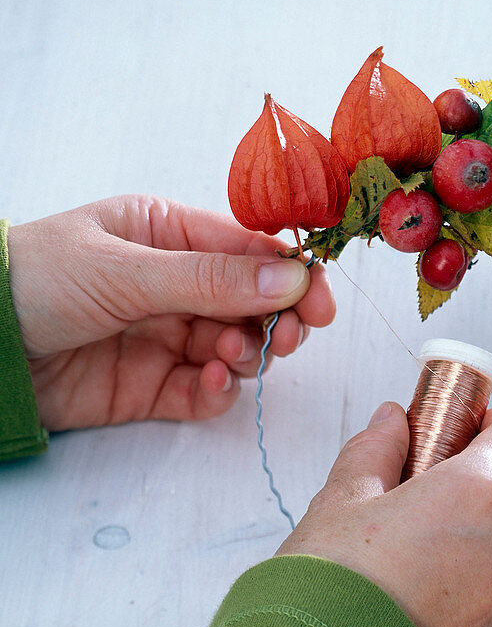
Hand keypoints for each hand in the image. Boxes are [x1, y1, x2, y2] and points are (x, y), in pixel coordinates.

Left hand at [6, 195, 335, 429]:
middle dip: (277, 321)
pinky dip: (219, 391)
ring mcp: (167, 336)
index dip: (291, 276)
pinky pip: (207, 391)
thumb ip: (212, 279)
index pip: (250, 251)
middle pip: (255, 304)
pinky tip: (209, 384)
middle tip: (285, 340)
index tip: (320, 304)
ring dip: (247, 355)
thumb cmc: (36, 280)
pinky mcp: (154, 386)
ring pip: (238, 348)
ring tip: (227, 358)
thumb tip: (294, 278)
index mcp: (169, 236)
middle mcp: (175, 285)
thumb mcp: (125, 270)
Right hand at [277, 403, 491, 626]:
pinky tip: (422, 598)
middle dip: (476, 485)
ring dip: (477, 538)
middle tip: (421, 495)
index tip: (458, 429)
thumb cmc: (331, 588)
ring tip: (413, 556)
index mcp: (482, 492)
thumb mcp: (341, 500)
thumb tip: (393, 421)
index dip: (491, 427)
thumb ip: (377, 450)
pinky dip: (477, 585)